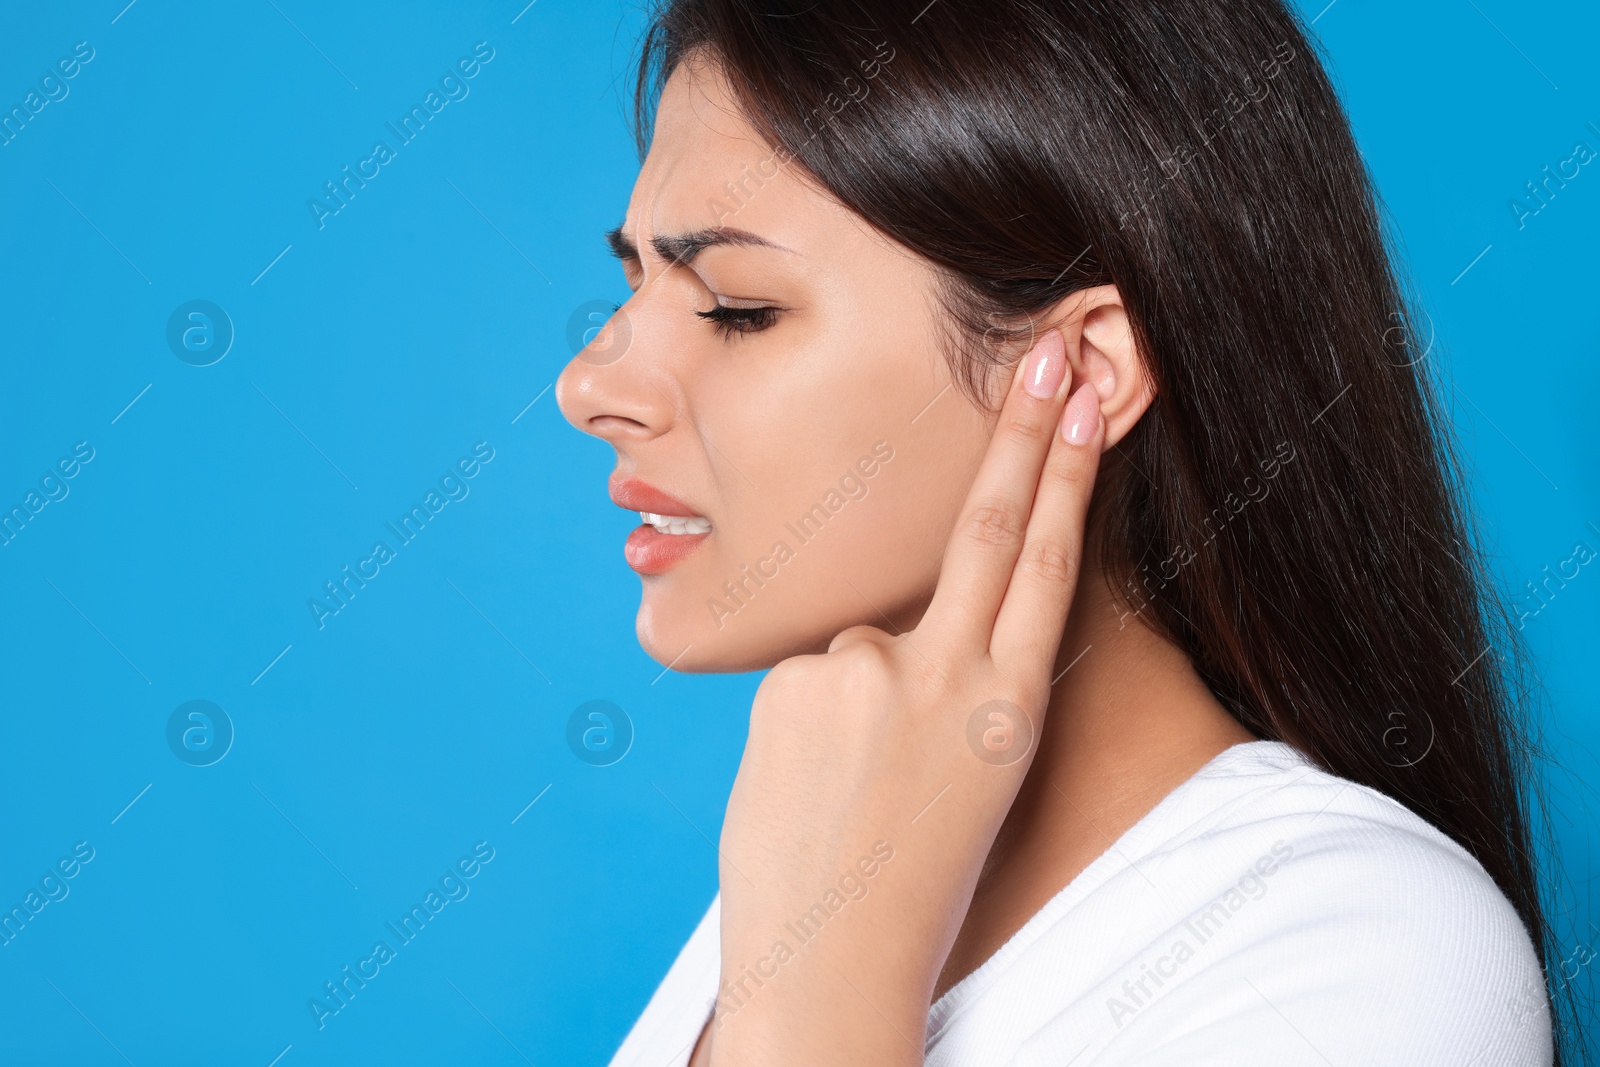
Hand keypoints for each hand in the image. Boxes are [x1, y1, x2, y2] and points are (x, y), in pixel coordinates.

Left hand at [709, 327, 1105, 1065]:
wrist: (833, 959)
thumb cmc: (909, 870)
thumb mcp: (966, 769)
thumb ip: (948, 675)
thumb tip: (899, 621)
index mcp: (1009, 707)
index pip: (1047, 562)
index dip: (1066, 471)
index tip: (1083, 393)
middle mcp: (949, 676)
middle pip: (989, 529)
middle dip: (1021, 435)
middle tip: (1046, 351)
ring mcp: (869, 672)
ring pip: (863, 638)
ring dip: (855, 696)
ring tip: (849, 785)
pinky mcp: (797, 680)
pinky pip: (807, 670)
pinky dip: (811, 714)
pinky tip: (810, 779)